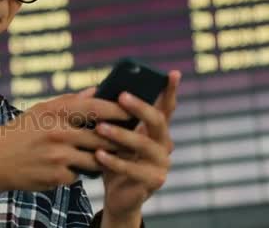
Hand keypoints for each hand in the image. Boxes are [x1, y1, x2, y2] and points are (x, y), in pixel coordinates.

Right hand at [0, 91, 130, 192]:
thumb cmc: (19, 133)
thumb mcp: (40, 111)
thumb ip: (70, 102)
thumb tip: (97, 90)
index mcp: (55, 112)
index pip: (97, 108)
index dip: (119, 109)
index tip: (133, 109)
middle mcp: (58, 132)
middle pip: (102, 135)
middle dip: (118, 138)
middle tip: (131, 137)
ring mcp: (58, 156)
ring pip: (96, 157)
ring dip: (103, 157)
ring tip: (109, 154)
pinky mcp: (57, 176)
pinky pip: (80, 174)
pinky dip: (79, 171)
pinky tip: (72, 168)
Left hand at [94, 70, 180, 224]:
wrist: (117, 195)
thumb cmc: (115, 158)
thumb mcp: (114, 135)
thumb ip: (112, 117)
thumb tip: (95, 90)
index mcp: (156, 130)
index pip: (166, 106)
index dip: (170, 90)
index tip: (173, 73)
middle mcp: (165, 144)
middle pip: (158, 121)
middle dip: (140, 108)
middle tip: (121, 96)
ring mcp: (162, 163)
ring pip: (145, 145)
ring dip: (122, 135)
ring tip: (100, 128)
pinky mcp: (154, 181)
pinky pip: (133, 169)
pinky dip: (114, 161)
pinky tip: (98, 154)